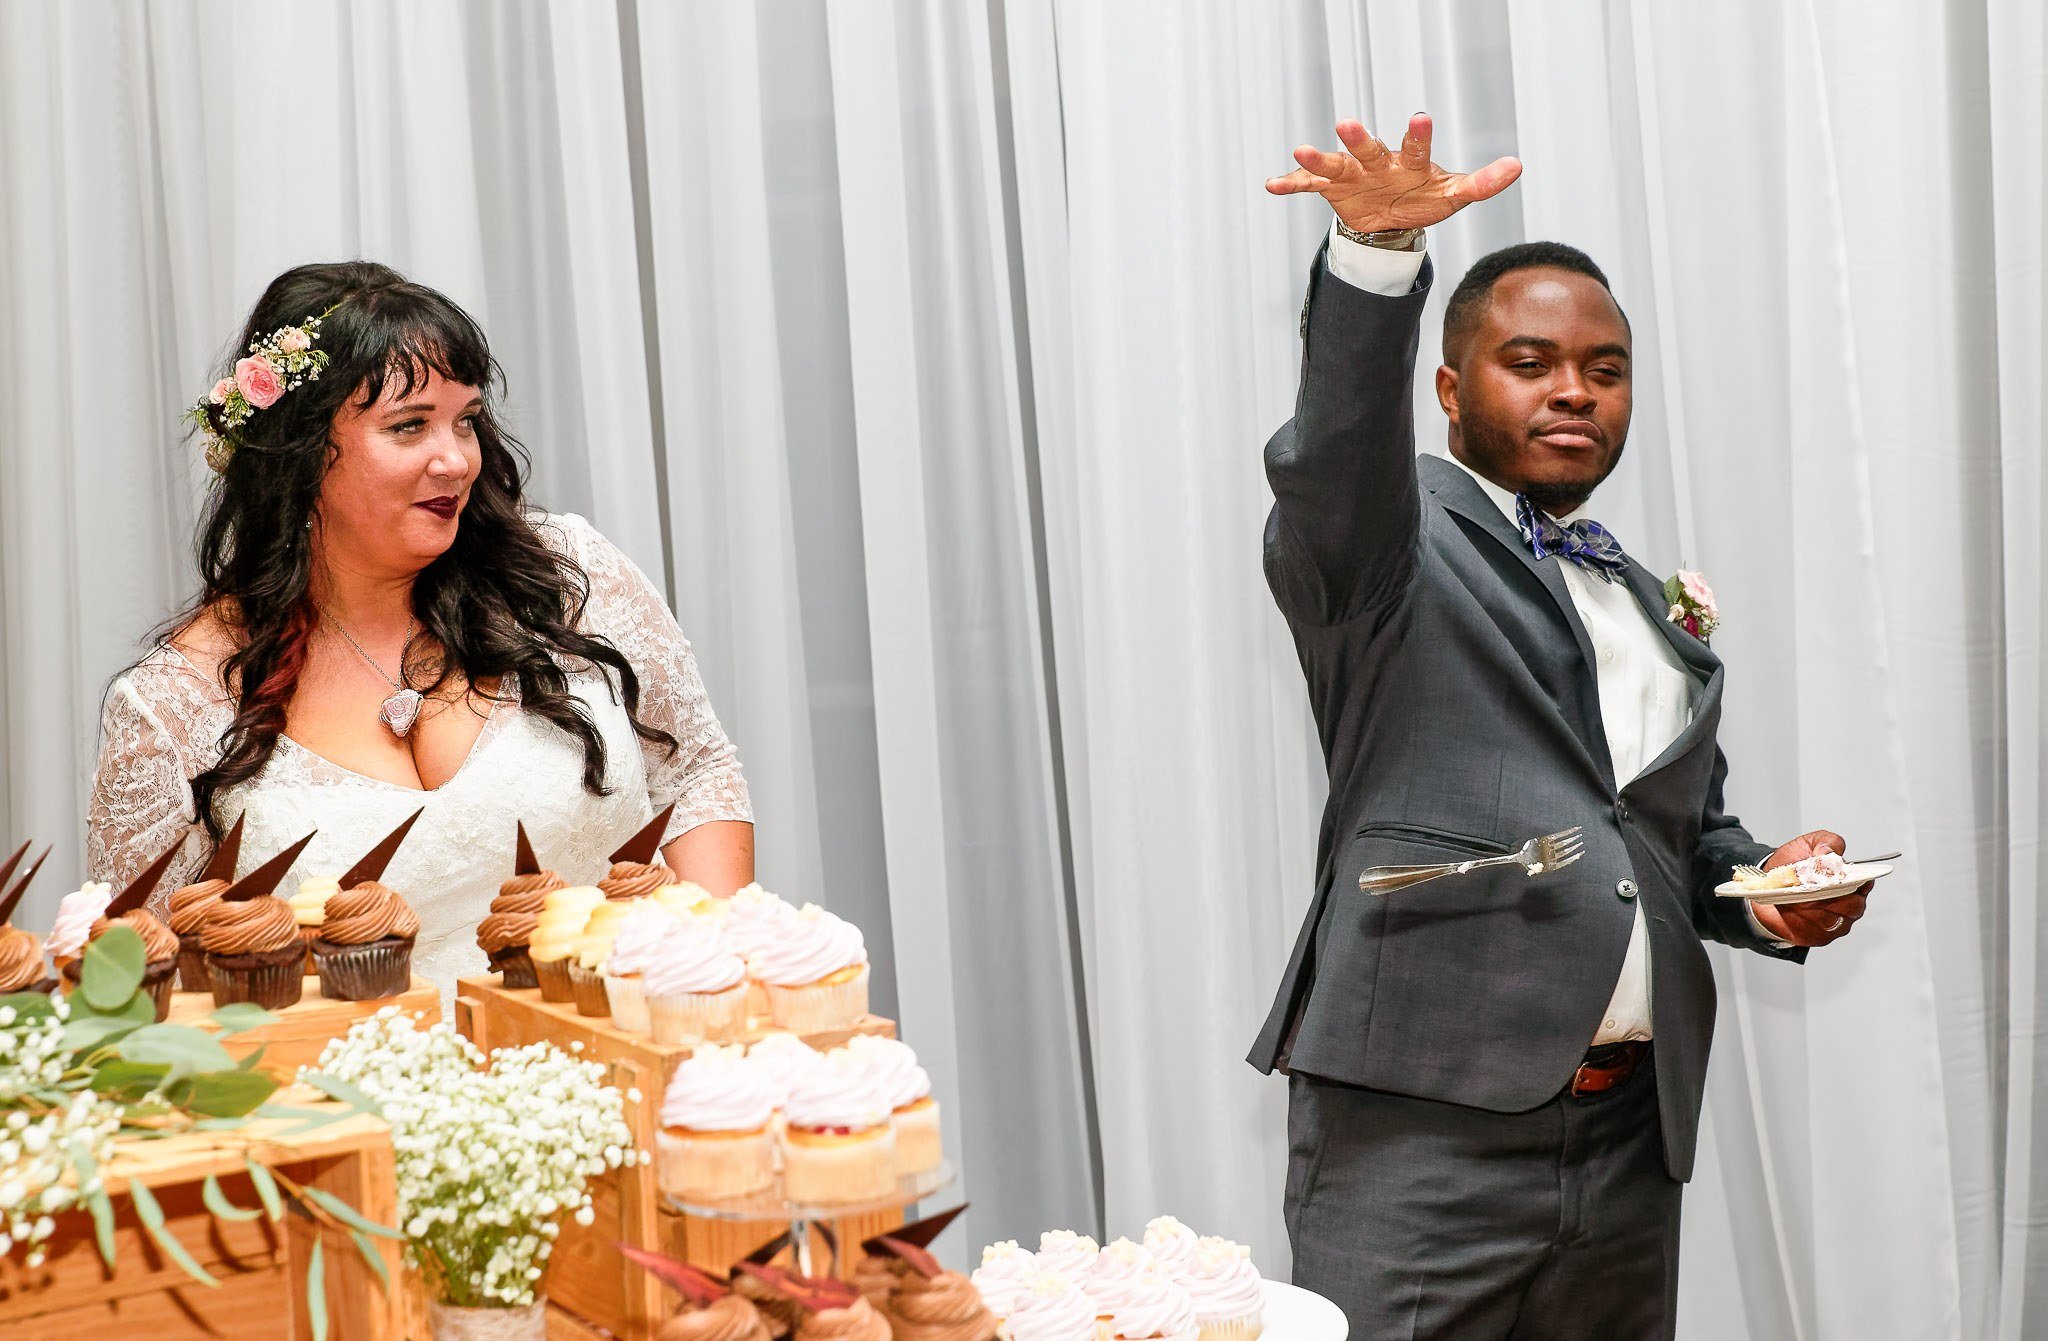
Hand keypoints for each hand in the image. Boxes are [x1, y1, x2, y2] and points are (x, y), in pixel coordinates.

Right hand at [1265, 113, 1521, 234]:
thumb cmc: (1424, 199)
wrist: (1390, 219)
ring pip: (1335, 163)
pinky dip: (1291, 184)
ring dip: (1319, 157)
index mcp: (1409, 161)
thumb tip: (1517, 165)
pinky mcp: (1331, 189)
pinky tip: (1272, 184)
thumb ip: (1482, 183)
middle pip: (1369, 148)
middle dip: (1358, 137)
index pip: (1416, 146)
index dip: (1418, 134)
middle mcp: (1378, 161)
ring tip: (1302, 149)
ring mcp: (1353, 174)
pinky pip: (1308, 185)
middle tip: (1347, 123)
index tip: (1421, 117)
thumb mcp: (1454, 196)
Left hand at [1748, 830, 1871, 947]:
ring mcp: (1836, 923)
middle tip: (1809, 886)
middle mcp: (1849, 904)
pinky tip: (1789, 910)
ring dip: (1812, 908)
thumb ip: (1825, 842)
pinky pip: (1812, 932)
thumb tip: (1828, 852)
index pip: (1864, 884)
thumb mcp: (1808, 844)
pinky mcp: (1817, 936)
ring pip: (1831, 920)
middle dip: (1829, 895)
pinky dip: (1799, 920)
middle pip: (1851, 905)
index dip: (1853, 881)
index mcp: (1852, 880)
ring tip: (1795, 896)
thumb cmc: (1794, 864)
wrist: (1769, 885)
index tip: (1835, 875)